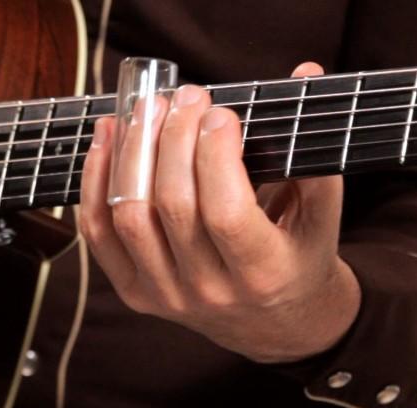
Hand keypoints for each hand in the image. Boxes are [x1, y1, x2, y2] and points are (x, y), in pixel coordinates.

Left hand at [80, 62, 360, 363]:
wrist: (274, 325)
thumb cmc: (297, 257)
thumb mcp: (321, 215)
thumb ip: (312, 148)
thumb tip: (305, 74)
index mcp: (262, 273)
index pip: (225, 212)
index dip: (215, 156)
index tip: (219, 113)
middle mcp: (209, 291)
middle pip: (173, 206)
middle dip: (173, 139)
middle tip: (184, 98)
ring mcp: (165, 295)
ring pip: (130, 215)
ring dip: (130, 153)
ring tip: (144, 110)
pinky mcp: (133, 292)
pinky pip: (99, 233)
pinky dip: (95, 182)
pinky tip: (107, 140)